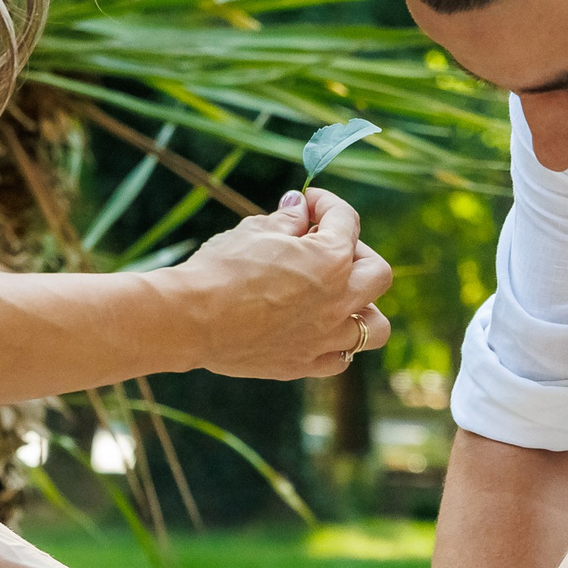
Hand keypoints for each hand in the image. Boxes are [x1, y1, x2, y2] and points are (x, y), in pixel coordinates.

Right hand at [170, 189, 392, 379]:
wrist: (189, 319)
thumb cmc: (220, 269)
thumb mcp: (254, 231)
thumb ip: (286, 220)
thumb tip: (299, 207)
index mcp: (330, 260)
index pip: (347, 221)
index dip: (327, 203)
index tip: (308, 203)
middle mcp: (339, 301)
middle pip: (378, 274)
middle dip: (358, 253)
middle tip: (327, 247)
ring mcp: (324, 338)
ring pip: (375, 327)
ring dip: (364, 307)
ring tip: (337, 297)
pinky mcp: (303, 364)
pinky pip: (340, 359)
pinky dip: (336, 344)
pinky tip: (315, 329)